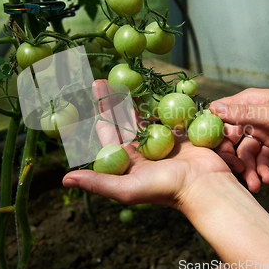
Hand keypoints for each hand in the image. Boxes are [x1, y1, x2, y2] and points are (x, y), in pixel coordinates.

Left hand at [62, 80, 237, 207]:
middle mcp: (141, 151)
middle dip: (110, 100)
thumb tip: (64, 179)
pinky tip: (149, 89)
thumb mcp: (127, 188)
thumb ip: (98, 183)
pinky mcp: (178, 135)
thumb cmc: (165, 189)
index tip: (92, 92)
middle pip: (122, 120)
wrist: (204, 187)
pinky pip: (165, 115)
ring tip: (122, 80)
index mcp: (127, 161)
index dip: (99, 112)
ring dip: (131, 99)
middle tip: (100, 79)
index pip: (108, 132)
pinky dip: (157, 103)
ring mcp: (160, 142)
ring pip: (143, 115)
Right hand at [210, 88, 268, 191]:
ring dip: (249, 169)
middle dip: (233, 157)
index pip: (220, 117)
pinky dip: (263, 169)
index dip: (214, 134)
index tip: (211, 153)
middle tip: (236, 172)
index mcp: (248, 102)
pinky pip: (262, 158)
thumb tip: (213, 108)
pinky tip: (267, 178)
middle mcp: (252, 116)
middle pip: (231, 138)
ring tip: (256, 184)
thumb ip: (242, 113)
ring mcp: (263, 130)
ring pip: (247, 152)